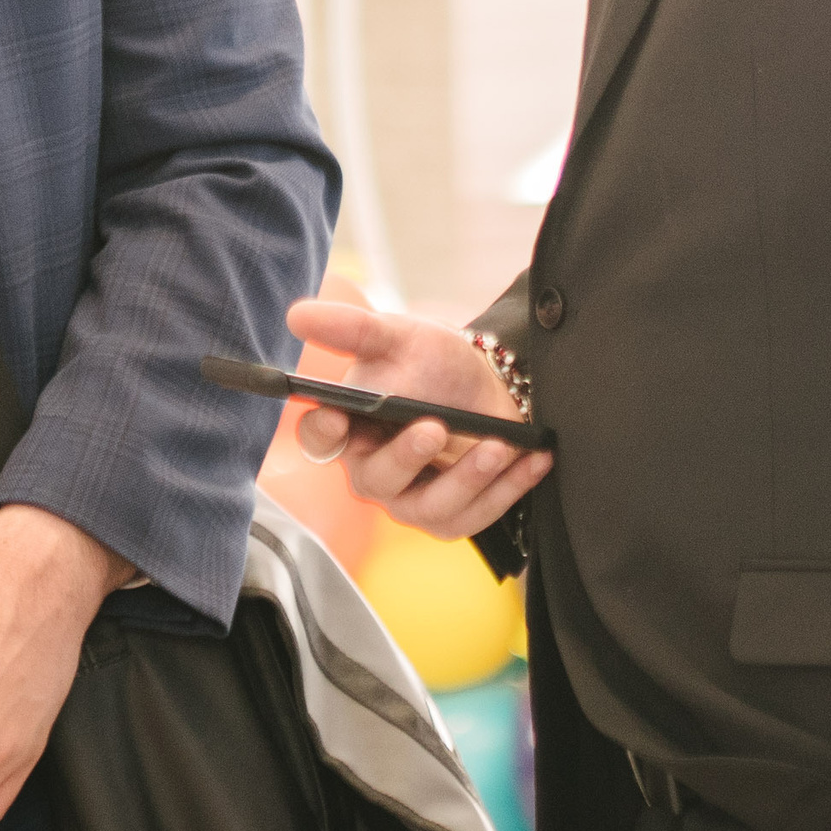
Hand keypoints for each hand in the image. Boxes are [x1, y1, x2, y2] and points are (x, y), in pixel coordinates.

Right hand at [284, 298, 553, 540]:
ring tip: (497, 445)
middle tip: (434, 426)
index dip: (326, 434)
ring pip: (433, 508)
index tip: (340, 418)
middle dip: (406, 457)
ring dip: (467, 479)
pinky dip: (510, 487)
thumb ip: (351, 328)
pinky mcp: (455, 516)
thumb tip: (297, 314)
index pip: (321, 439)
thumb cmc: (431, 361)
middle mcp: (374, 471)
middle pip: (377, 481)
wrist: (486, 382)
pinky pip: (479, 514)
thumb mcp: (396, 336)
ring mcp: (414, 501)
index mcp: (349, 429)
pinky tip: (534, 458)